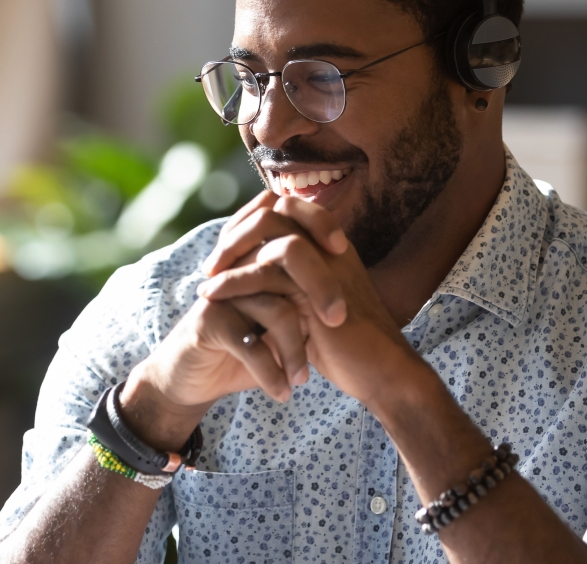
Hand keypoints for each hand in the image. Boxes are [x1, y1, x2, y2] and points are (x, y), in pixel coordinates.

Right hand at [119, 192, 344, 449]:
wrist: (194, 378)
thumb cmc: (245, 347)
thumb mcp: (279, 322)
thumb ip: (305, 299)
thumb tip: (355, 289)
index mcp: (256, 258)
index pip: (289, 219)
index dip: (319, 222)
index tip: (344, 249)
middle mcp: (238, 268)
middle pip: (286, 257)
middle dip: (321, 289)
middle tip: (338, 322)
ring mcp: (222, 293)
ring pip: (276, 309)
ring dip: (296, 349)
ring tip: (304, 379)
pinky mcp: (208, 322)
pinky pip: (250, 344)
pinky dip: (271, 373)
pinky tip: (282, 392)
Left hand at [197, 194, 419, 403]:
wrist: (380, 374)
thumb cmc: (348, 347)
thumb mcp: (314, 307)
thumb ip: (292, 285)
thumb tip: (255, 274)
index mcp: (332, 246)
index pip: (287, 209)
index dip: (251, 222)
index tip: (226, 251)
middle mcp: (330, 247)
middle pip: (275, 210)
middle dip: (236, 232)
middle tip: (211, 263)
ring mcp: (326, 263)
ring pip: (269, 233)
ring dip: (230, 252)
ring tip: (206, 279)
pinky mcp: (317, 289)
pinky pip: (266, 271)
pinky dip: (232, 281)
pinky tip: (211, 295)